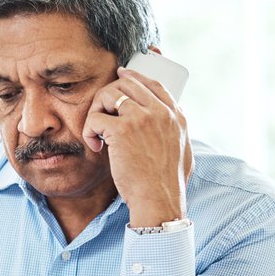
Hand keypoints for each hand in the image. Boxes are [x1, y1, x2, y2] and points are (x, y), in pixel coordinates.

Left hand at [83, 67, 192, 226]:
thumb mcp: (185, 150)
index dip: (135, 76)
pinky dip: (89, 131)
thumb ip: (180, 129)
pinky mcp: (122, 130)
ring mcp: (141, 118)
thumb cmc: (169, 183)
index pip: (154, 84)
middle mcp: (160, 112)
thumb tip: (180, 111)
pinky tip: (96, 147)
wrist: (159, 199)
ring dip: (96, 111)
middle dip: (109, 94)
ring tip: (97, 132)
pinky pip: (95, 117)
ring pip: (108, 94)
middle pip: (128, 83)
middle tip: (101, 113)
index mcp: (176, 116)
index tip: (121, 75)